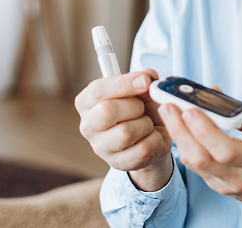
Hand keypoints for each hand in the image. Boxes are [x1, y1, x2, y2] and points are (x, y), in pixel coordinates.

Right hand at [74, 69, 172, 190]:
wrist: (152, 136)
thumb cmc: (141, 108)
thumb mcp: (142, 89)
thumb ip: (144, 79)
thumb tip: (147, 77)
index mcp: (87, 101)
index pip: (98, 90)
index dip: (123, 84)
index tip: (145, 81)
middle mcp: (88, 125)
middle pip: (108, 111)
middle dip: (135, 106)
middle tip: (143, 107)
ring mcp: (100, 147)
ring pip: (126, 132)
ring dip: (146, 124)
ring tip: (147, 122)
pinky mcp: (116, 163)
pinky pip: (141, 150)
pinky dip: (154, 140)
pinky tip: (152, 136)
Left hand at [159, 103, 241, 227]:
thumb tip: (217, 95)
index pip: (225, 150)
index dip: (205, 130)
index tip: (191, 109)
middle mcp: (239, 178)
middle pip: (201, 157)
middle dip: (180, 130)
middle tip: (168, 106)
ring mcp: (225, 185)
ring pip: (193, 163)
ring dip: (178, 136)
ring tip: (169, 113)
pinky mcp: (215, 186)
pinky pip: (195, 166)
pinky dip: (186, 145)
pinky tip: (180, 128)